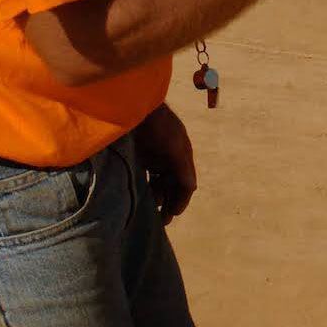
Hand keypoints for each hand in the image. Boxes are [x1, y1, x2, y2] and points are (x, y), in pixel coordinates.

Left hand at [134, 103, 195, 225]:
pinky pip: (144, 178)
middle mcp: (169, 158)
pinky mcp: (138, 157)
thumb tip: (192, 189)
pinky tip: (140, 198)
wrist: (134, 106)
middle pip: (172, 186)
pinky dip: (144, 189)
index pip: (185, 183)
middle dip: (169, 202)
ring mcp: (153, 158)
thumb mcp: (175, 145)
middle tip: (161, 221)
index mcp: (182, 155)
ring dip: (156, 197)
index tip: (173, 214)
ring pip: (158, 184)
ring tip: (149, 211)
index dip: (181, 199)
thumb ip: (183, 167)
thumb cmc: (159, 124)